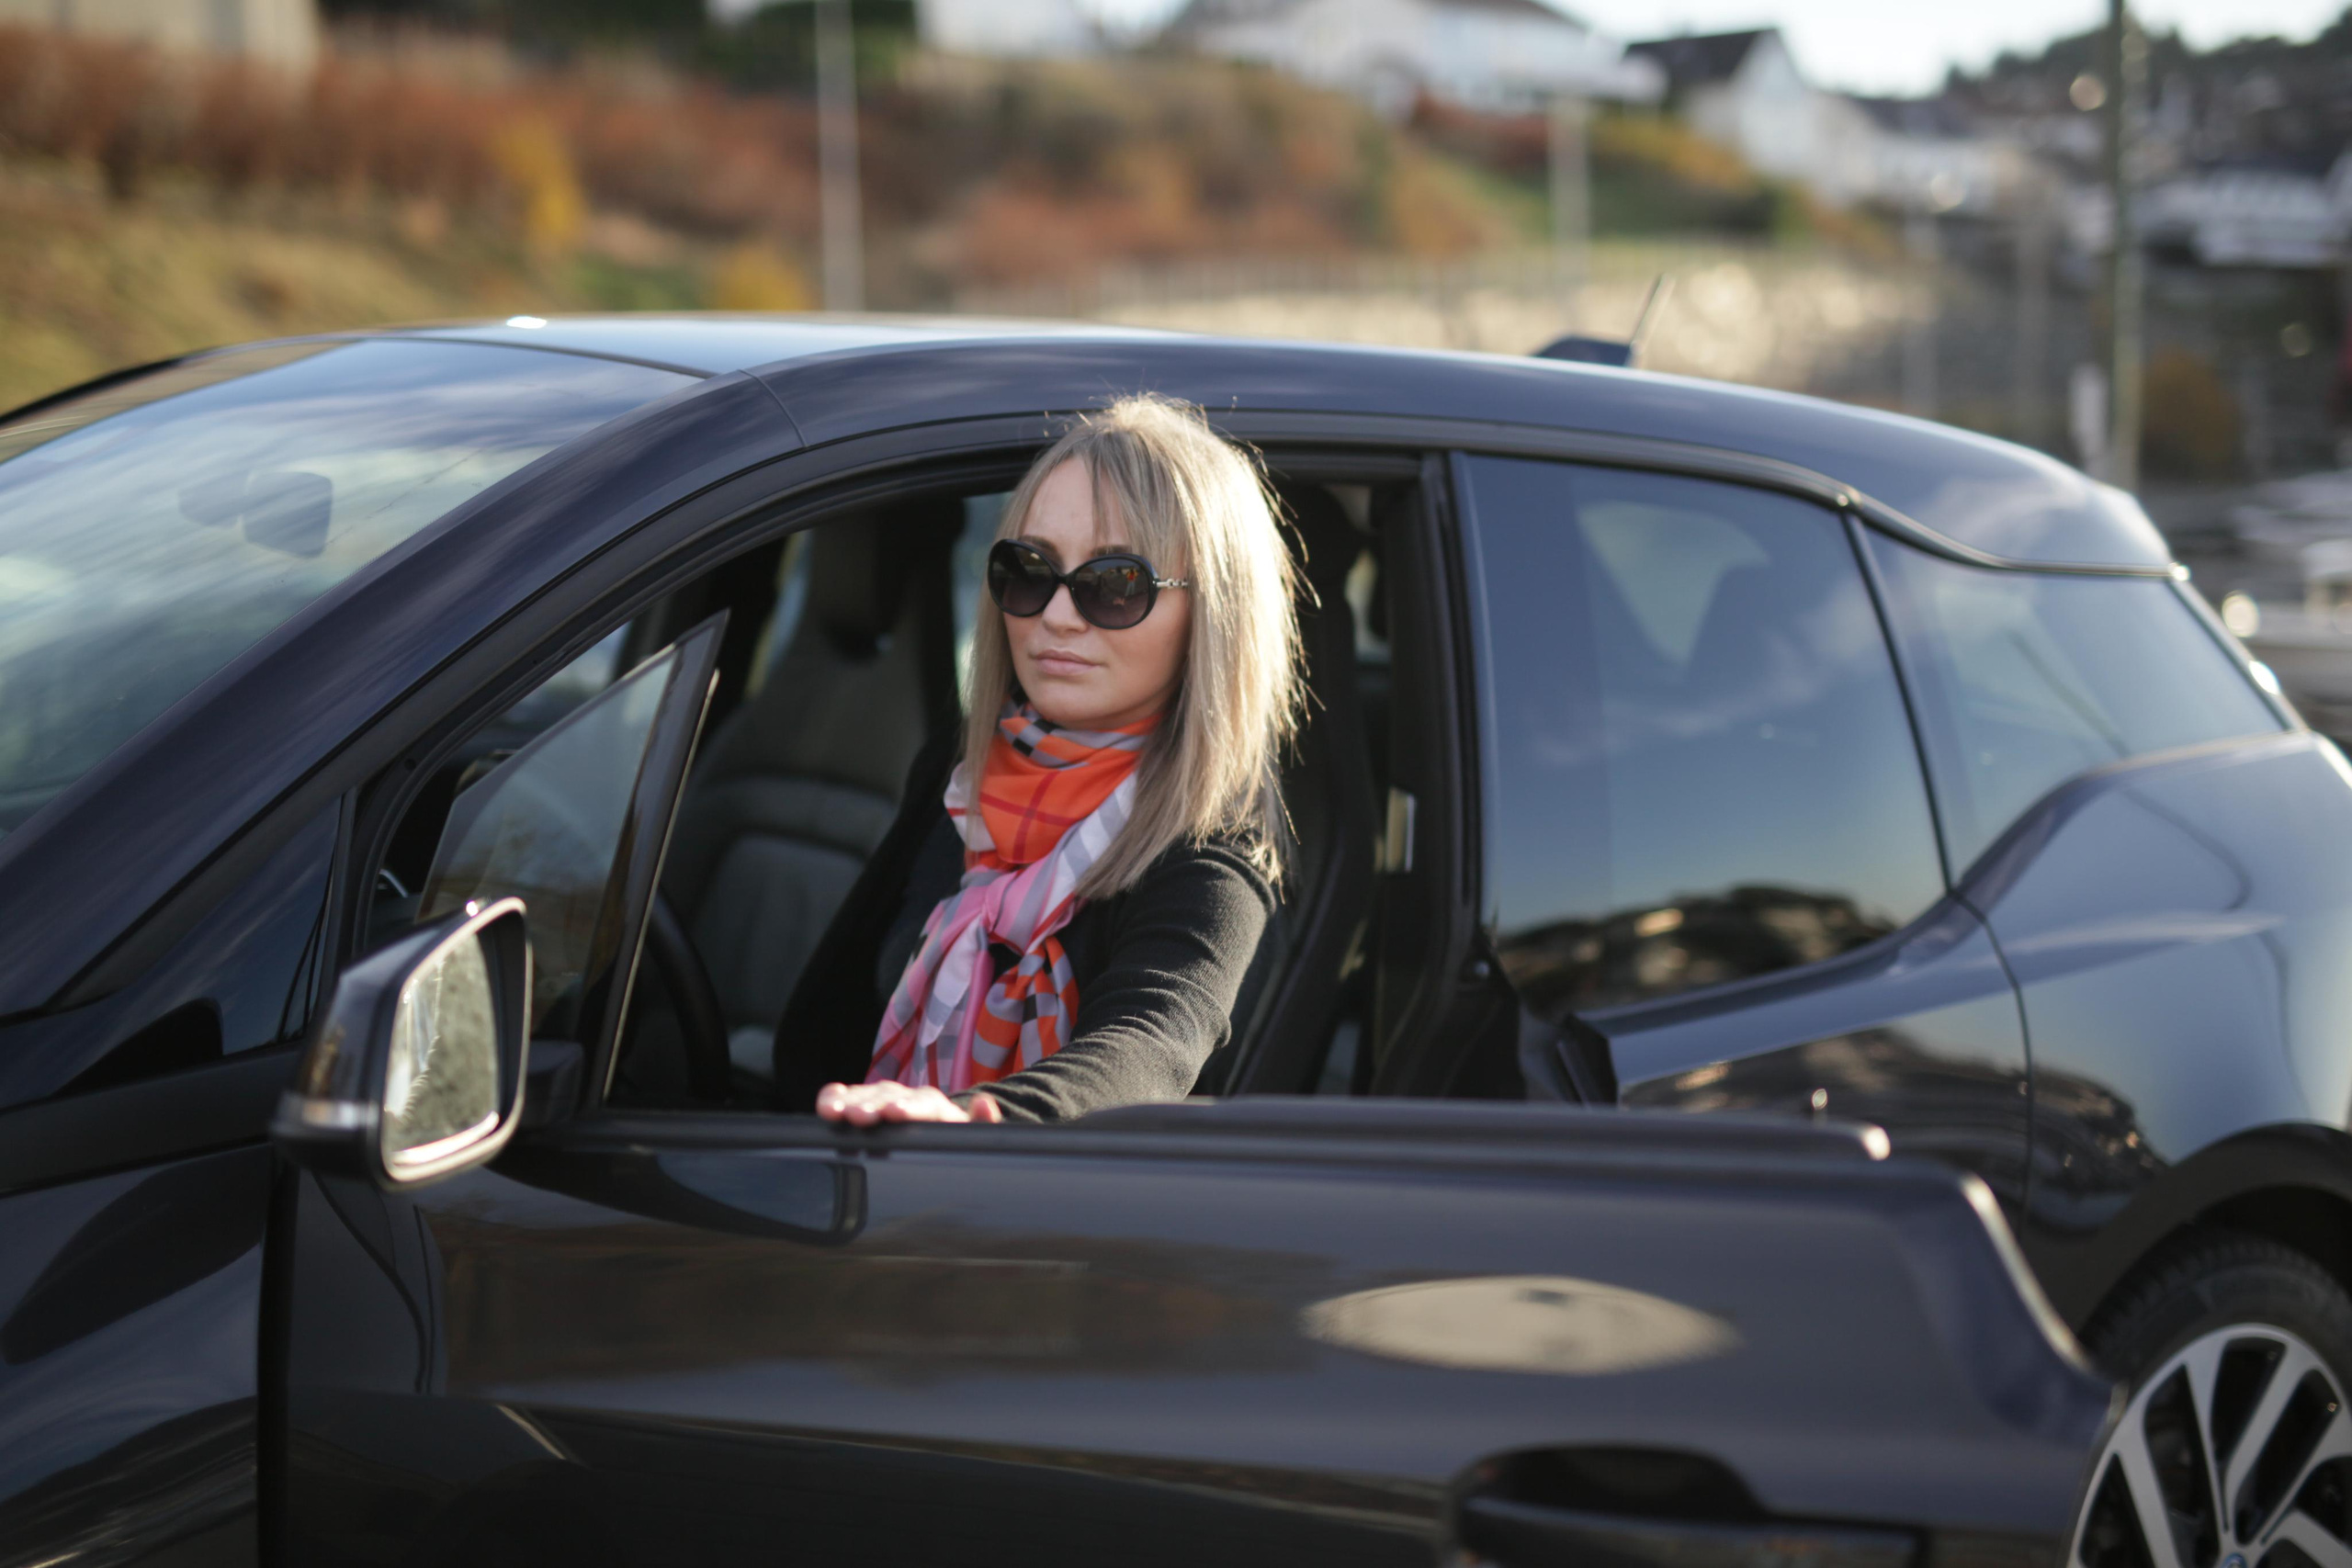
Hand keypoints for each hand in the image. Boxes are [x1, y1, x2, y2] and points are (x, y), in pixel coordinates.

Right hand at [815, 1081, 1003, 1125]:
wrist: (943, 1134)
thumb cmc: (956, 1142)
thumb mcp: (974, 1139)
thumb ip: (985, 1126)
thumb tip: (985, 1103)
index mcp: (939, 1109)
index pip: (926, 1104)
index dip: (910, 1108)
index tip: (895, 1114)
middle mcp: (910, 1099)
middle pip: (891, 1097)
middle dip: (874, 1107)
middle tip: (859, 1118)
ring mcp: (887, 1098)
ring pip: (868, 1095)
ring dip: (849, 1102)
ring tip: (832, 1113)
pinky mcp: (867, 1103)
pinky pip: (849, 1095)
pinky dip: (836, 1098)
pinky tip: (825, 1107)